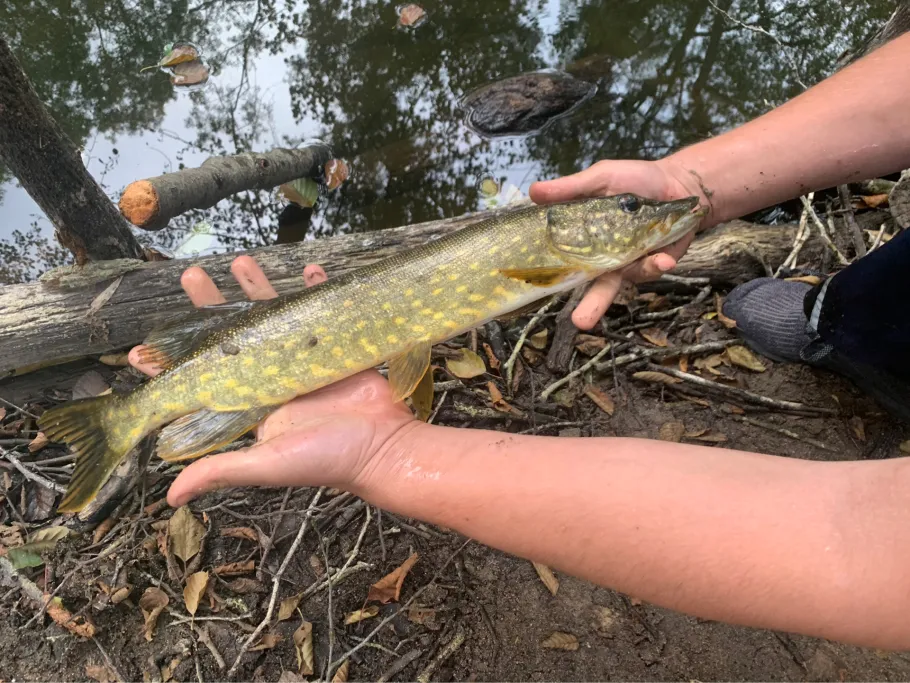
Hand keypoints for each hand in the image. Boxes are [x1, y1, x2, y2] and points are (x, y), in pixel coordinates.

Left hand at [128, 256, 417, 506]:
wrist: (383, 448)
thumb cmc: (325, 460)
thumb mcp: (267, 465)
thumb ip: (220, 471)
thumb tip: (170, 499)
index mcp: (252, 404)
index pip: (203, 380)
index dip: (172, 365)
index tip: (142, 350)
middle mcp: (273, 378)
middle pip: (234, 334)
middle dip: (210, 305)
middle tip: (191, 276)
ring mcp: (304, 359)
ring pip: (274, 315)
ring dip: (258, 287)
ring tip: (241, 260)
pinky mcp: (336, 346)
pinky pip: (323, 310)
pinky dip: (317, 290)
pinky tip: (310, 270)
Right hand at [529, 158, 709, 328]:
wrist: (677, 183)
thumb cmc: (634, 181)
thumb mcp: (601, 178)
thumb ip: (570, 189)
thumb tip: (533, 192)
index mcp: (586, 242)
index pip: (565, 263)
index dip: (553, 277)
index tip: (538, 288)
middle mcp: (607, 259)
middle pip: (595, 288)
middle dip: (589, 307)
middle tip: (579, 323)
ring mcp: (632, 263)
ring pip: (630, 280)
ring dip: (640, 274)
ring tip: (658, 263)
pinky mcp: (657, 262)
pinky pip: (653, 268)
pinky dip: (659, 264)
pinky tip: (665, 259)